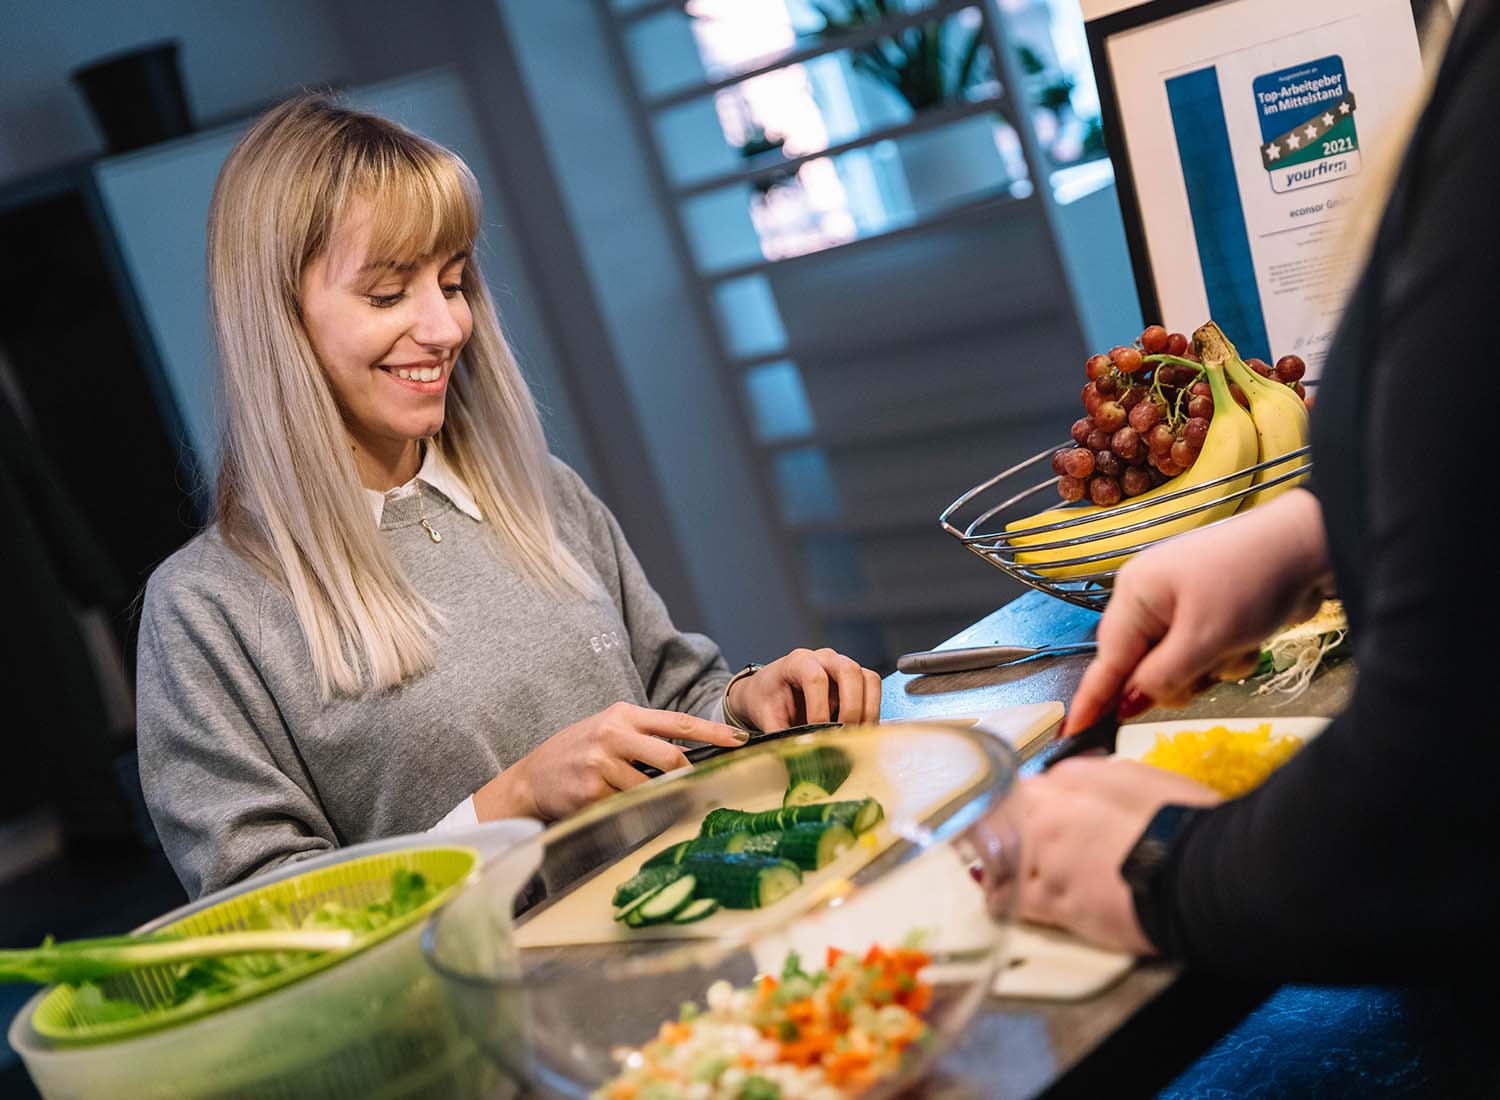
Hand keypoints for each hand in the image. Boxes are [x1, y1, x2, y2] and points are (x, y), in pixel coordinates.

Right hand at [473, 703, 745, 821]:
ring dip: (660, 799)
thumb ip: (644, 736)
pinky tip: (622, 810)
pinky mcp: (593, 792)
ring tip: (653, 802)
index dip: (712, 732)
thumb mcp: (609, 731)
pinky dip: (635, 812)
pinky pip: (630, 807)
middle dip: (689, 774)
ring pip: (652, 787)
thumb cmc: (577, 753)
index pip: (678, 722)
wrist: (532, 778)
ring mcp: (602, 764)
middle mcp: (613, 735)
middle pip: (671, 756)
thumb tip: (689, 754)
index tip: (739, 740)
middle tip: (698, 786)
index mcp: (623, 715)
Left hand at [726, 647, 881, 730]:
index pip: (815, 678)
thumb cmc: (767, 698)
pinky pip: (873, 688)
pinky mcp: (855, 678)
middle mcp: (823, 658)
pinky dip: (872, 711)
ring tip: (856, 734)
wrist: (769, 689)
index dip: (819, 708)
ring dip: (867, 709)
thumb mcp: (765, 716)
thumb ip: (779, 734)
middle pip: (849, 671)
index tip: (817, 731)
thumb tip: (795, 756)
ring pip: (868, 678)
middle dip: (850, 707)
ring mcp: (842, 665)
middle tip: (844, 733)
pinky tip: (860, 731)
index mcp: (797, 662)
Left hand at [1013, 758, 1221, 952]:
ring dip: (1005, 861)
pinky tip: (1001, 900)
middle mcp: (1052, 810)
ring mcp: (1047, 856)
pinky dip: (1002, 898)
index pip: (1034, 783)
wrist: (1202, 872)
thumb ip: (1109, 777)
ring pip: (1004, 854)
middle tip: (1014, 841)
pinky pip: (1009, 898)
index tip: (1035, 814)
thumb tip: (1093, 778)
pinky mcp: (1052, 900)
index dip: (1034, 802)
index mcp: (1076, 777)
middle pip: (1009, 815)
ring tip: (1002, 871)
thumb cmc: (1189, 823)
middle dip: (1011, 827)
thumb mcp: (1150, 779)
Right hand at [1065, 489, 1331, 733]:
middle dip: (1177, 677)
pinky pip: (1204, 652)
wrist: (1311, 543)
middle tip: (1208, 668)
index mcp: (1135, 594)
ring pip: (1179, 664)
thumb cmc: (1250, 583)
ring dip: (1209, 667)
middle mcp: (1151, 597)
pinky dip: (1225, 654)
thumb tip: (1129, 704)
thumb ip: (1161, 678)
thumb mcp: (1203, 639)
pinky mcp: (1211, 610)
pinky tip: (1251, 638)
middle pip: (1144, 665)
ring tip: (1238, 645)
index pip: (1106, 659)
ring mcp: (1182, 603)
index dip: (1092, 699)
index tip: (1073, 735)